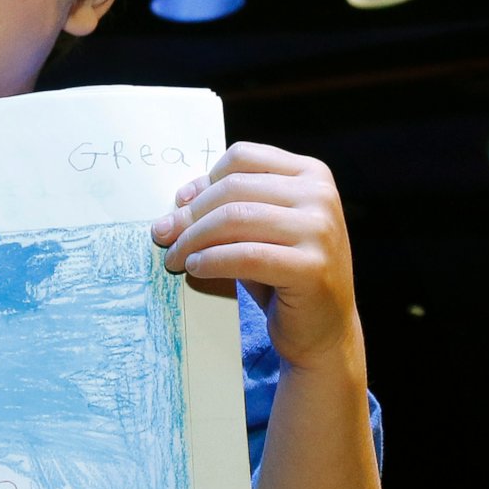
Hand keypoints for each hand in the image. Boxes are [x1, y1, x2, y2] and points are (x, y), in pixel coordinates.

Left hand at [152, 142, 362, 375]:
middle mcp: (321, 196)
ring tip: (175, 257)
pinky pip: (245, 256)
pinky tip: (195, 268)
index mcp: (312, 175)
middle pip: (234, 188)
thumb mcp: (263, 231)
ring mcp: (320, 231)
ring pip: (236, 218)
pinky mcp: (311, 268)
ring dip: (194, 238)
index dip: (204, 180)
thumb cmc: (286, 277)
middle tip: (163, 235)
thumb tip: (181, 200)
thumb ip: (234, 207)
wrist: (324, 331)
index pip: (243, 157)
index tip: (179, 204)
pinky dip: (211, 260)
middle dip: (191, 214)